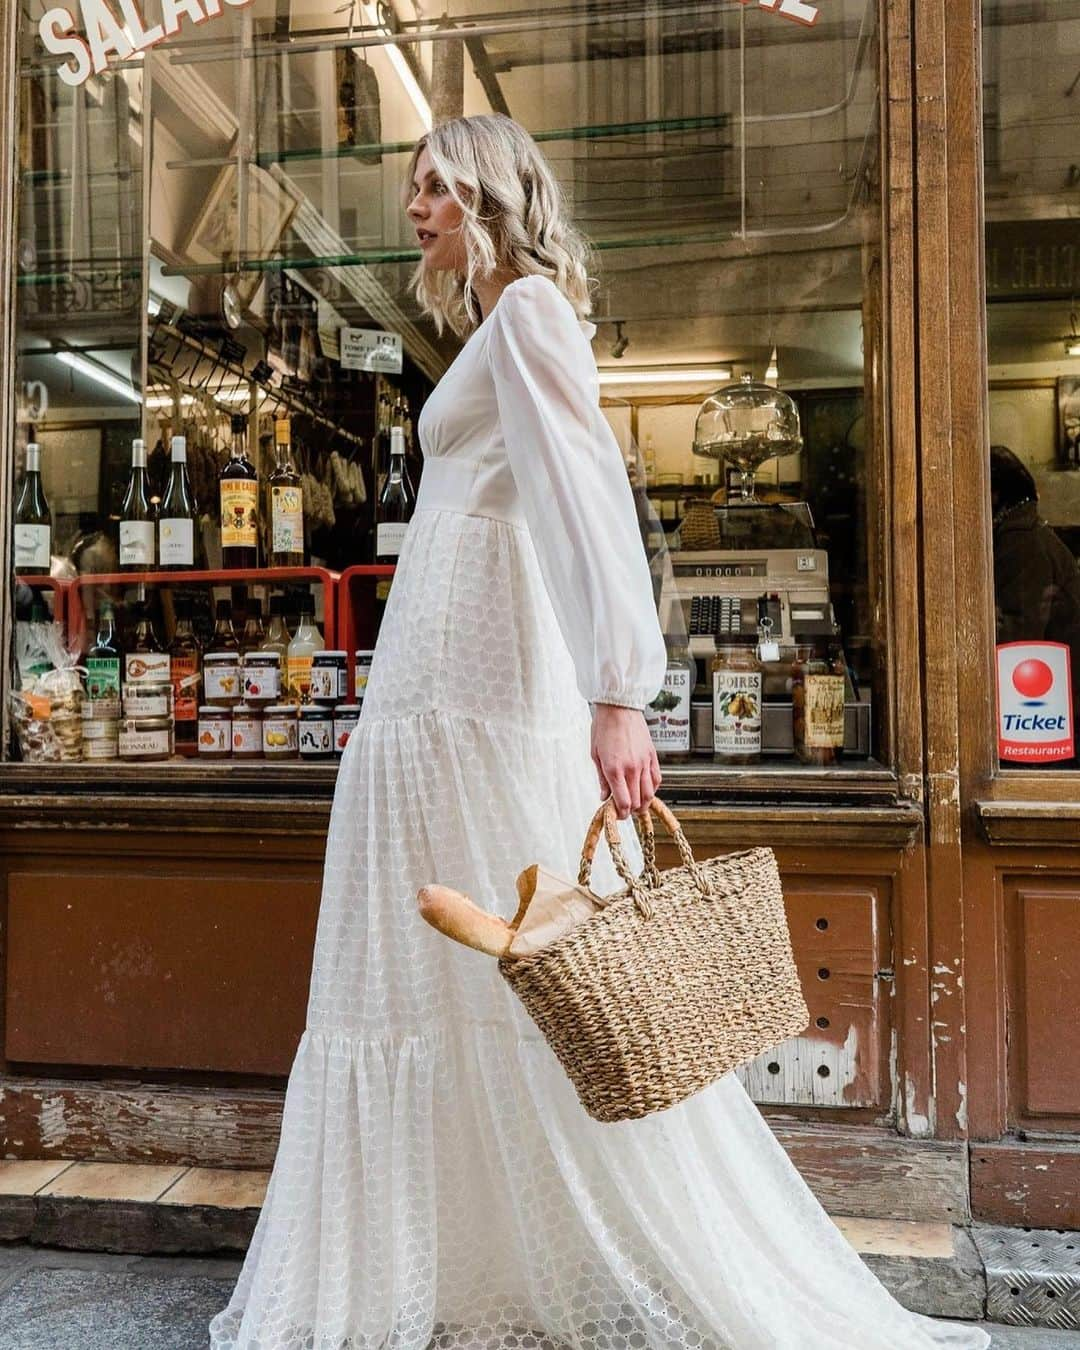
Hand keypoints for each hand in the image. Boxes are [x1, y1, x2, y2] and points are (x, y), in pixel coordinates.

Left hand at [590, 704, 661, 819]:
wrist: (619, 707)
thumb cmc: (604, 727)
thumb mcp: (595, 755)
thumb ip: (601, 779)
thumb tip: (604, 796)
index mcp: (614, 769)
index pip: (622, 803)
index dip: (620, 814)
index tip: (615, 814)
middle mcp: (632, 768)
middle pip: (636, 802)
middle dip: (629, 811)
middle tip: (623, 810)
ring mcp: (644, 763)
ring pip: (649, 794)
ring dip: (642, 803)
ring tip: (635, 805)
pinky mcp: (652, 756)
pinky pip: (656, 780)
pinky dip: (652, 789)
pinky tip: (645, 790)